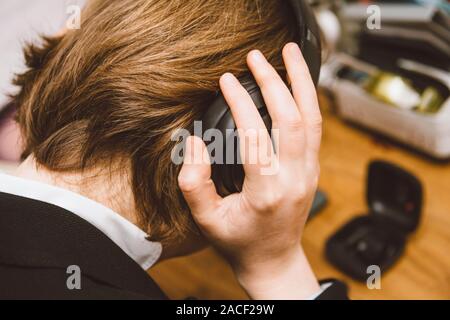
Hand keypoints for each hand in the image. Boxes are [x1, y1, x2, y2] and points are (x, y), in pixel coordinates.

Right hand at [178, 43, 321, 299]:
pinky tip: (299, 81)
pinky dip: (309, 98)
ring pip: (313, 118)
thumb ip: (194, 182)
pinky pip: (316, 127)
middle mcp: (293, 179)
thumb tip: (195, 142)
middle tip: (255, 57)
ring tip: (291, 52)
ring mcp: (308, 173)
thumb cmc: (239, 242)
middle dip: (274, 82)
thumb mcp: (206, 220)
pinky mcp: (312, 169)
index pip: (255, 136)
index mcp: (265, 191)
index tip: (225, 81)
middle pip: (292, 119)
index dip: (240, 103)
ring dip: (302, 82)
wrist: (273, 260)